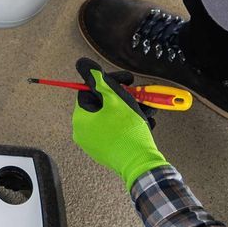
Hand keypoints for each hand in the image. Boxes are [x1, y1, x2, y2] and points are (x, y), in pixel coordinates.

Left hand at [70, 59, 168, 187]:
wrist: (140, 163)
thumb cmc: (127, 130)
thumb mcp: (114, 98)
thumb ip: (97, 79)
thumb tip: (81, 63)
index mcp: (80, 117)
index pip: (91, 90)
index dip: (110, 82)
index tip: (127, 81)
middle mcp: (83, 132)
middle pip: (102, 104)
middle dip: (123, 97)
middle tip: (138, 95)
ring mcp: (94, 143)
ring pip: (112, 117)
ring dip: (130, 110)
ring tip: (147, 109)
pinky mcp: (107, 151)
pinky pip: (115, 131)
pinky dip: (129, 124)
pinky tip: (145, 122)